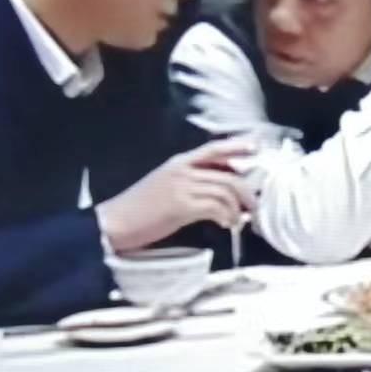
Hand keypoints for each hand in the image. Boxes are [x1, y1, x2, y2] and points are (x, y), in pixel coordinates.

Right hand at [96, 138, 255, 253]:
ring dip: (237, 208)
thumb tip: (221, 190)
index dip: (237, 146)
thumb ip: (191, 182)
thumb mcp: (166, 185)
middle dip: (246, 191)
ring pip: (225, 190)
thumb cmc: (140, 208)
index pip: (213, 149)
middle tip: (253, 207)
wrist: (113, 223)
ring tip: (237, 221)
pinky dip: (226, 216)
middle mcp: (182, 170)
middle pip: (228, 174)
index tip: (257, 148)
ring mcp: (182, 187)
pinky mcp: (181, 206)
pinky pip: (215, 207)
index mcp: (179, 162)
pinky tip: (226, 225)